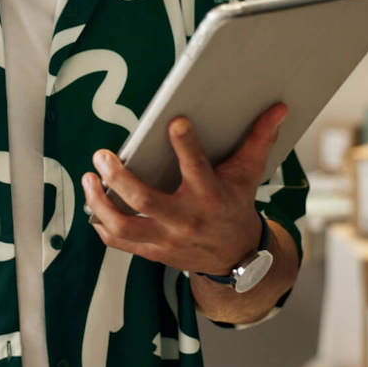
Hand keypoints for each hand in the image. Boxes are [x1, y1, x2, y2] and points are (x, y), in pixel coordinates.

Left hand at [82, 103, 288, 274]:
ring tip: (89, 178)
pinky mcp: (152, 251)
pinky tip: (92, 206)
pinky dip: (102, 225)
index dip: (186, 144)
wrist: (236, 258)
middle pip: (145, 201)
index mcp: (211, 197)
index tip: (174, 121)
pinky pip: (119, 243)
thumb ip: (259, 139)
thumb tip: (278, 108)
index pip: (197, 168)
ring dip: (101, 203)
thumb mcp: (249, 175)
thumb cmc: (237, 207)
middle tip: (102, 155)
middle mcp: (186, 219)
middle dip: (119, 178)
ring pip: (125, 225)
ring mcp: (166, 239)